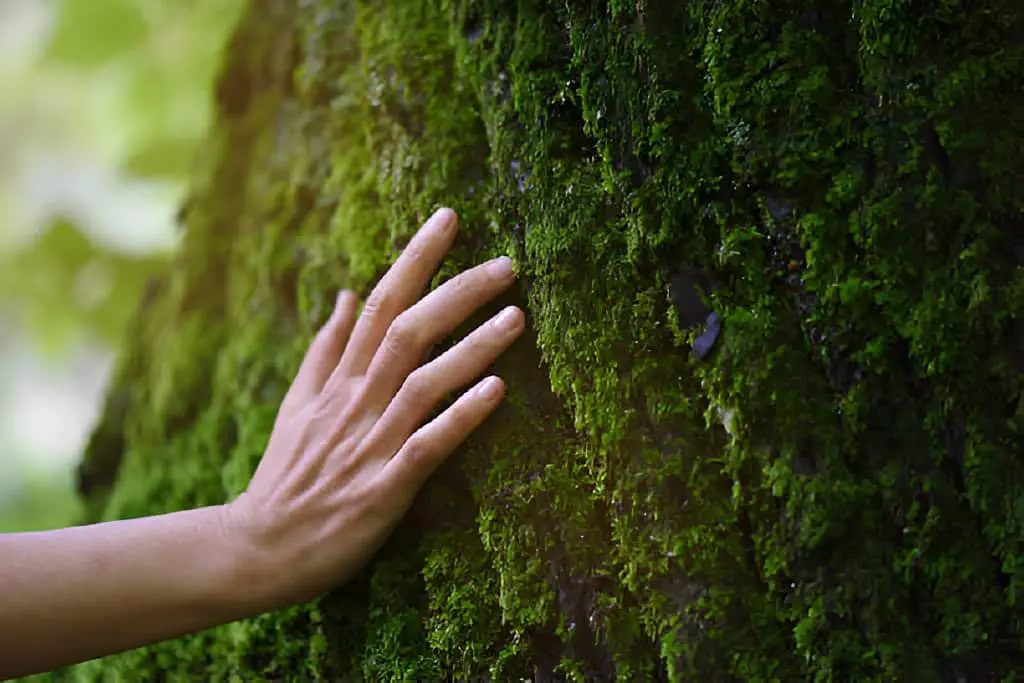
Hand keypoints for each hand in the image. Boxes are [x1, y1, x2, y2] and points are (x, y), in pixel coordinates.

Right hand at [221, 208, 522, 610]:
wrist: (259, 548)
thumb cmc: (287, 475)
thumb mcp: (297, 403)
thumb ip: (326, 348)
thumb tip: (345, 293)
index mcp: (339, 379)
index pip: (380, 302)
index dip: (416, 259)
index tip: (449, 219)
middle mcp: (356, 402)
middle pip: (408, 331)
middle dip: (457, 292)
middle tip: (506, 264)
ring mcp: (370, 443)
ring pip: (423, 382)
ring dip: (471, 347)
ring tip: (517, 316)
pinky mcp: (384, 488)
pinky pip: (427, 446)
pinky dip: (460, 417)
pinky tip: (497, 392)